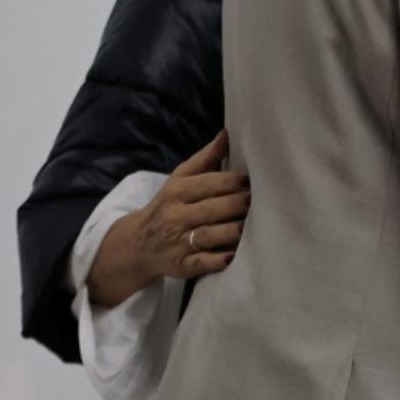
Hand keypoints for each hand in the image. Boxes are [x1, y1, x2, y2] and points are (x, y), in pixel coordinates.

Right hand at [86, 131, 249, 308]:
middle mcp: (176, 216)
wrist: (138, 243)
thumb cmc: (170, 205)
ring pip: (209, 235)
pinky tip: (231, 257)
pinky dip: (216, 261)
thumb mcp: (180, 179)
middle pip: (212, 209)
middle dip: (238, 205)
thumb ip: (205, 159)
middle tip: (261, 201)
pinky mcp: (181, 265)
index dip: (233, 182)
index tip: (253, 180)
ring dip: (231, 231)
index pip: (208, 184)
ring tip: (250, 226)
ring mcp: (178, 242)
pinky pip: (201, 263)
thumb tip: (227, 134)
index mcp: (178, 192)